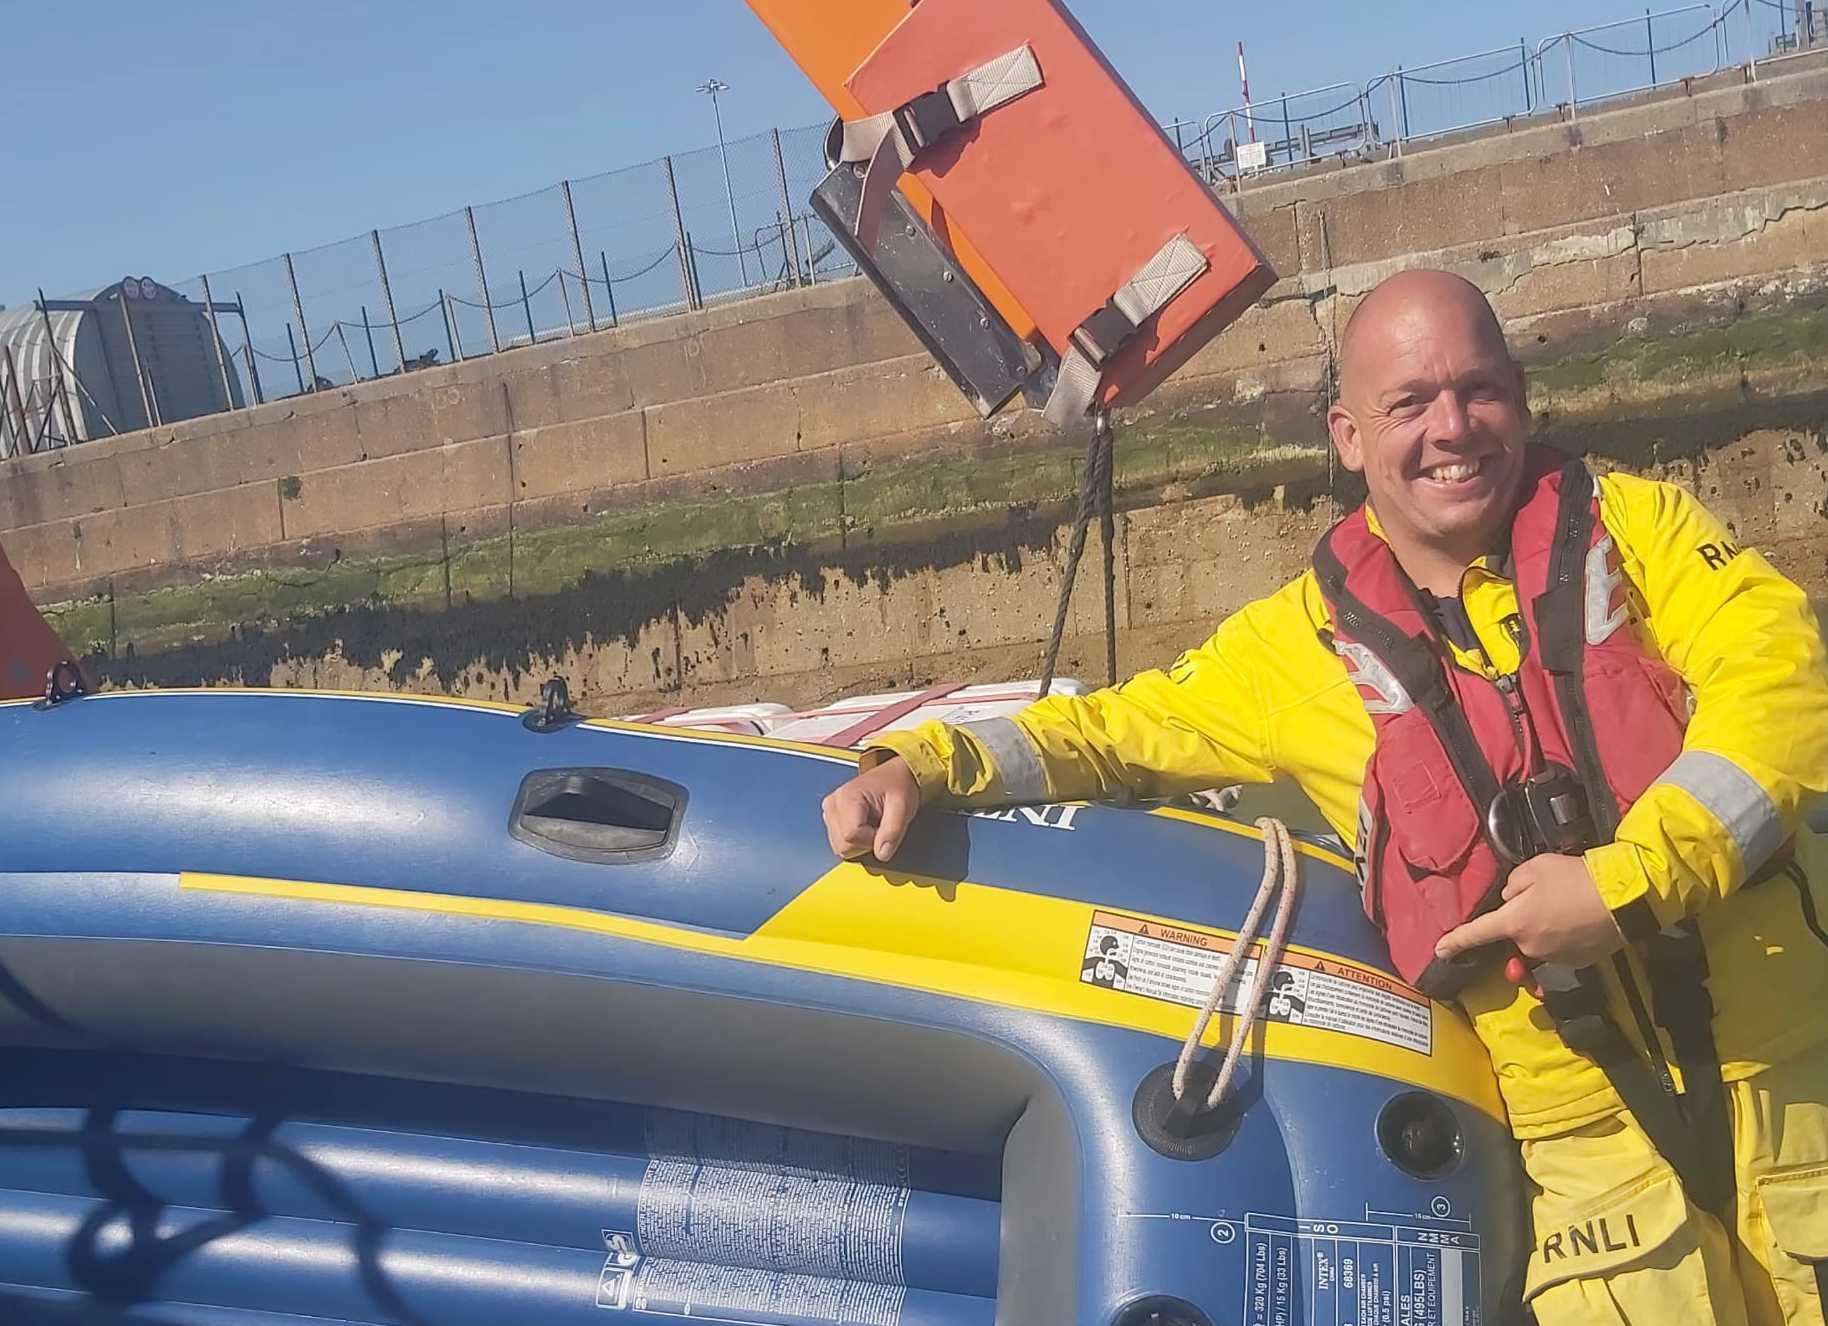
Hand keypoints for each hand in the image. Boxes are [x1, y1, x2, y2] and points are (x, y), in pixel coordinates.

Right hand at [821, 757, 920, 860]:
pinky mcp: (832, 818)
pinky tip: (866, 826)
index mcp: (846, 797)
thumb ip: (893, 831)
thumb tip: (882, 854)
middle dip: (865, 843)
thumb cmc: (899, 787)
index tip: (884, 827)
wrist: (896, 775)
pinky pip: (840, 843)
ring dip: (860, 843)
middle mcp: (832, 804)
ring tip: (874, 824)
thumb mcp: (903, 807)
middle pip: (843, 845)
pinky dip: (856, 841)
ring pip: (840, 847)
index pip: (851, 836)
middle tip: (880, 825)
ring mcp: (830, 811)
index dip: (871, 840)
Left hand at [1435, 852, 1625, 970]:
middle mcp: (1529, 946)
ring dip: (1544, 928)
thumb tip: (1511, 898)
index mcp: (1513, 923)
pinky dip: (1564, 936)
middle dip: (1522, 918)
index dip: (1456, 941)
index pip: (1476, 933)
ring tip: (1568, 905)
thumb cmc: (1575, 879)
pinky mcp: (1577, 962)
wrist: (1624, 900)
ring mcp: (1554, 958)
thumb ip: (1513, 884)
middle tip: (1546, 896)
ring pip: (1538, 941)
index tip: (1440, 950)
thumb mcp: (1535, 868)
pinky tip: (1580, 918)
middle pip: (1514, 933)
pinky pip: (1559, 948)